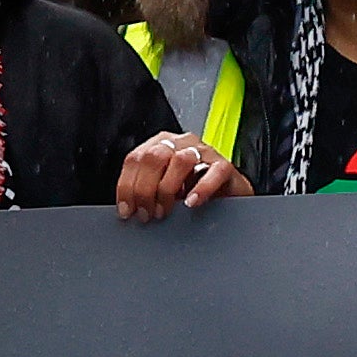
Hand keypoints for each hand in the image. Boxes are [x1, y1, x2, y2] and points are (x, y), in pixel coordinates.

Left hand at [112, 132, 234, 221]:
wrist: (229, 195)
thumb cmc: (192, 191)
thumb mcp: (163, 187)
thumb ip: (146, 188)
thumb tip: (128, 208)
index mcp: (161, 144)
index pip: (136, 159)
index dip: (127, 186)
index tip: (127, 210)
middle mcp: (182, 144)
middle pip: (154, 157)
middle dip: (144, 189)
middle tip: (146, 213)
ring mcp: (205, 152)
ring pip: (181, 161)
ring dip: (167, 189)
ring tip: (165, 211)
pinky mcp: (225, 165)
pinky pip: (213, 173)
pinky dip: (201, 189)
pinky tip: (192, 203)